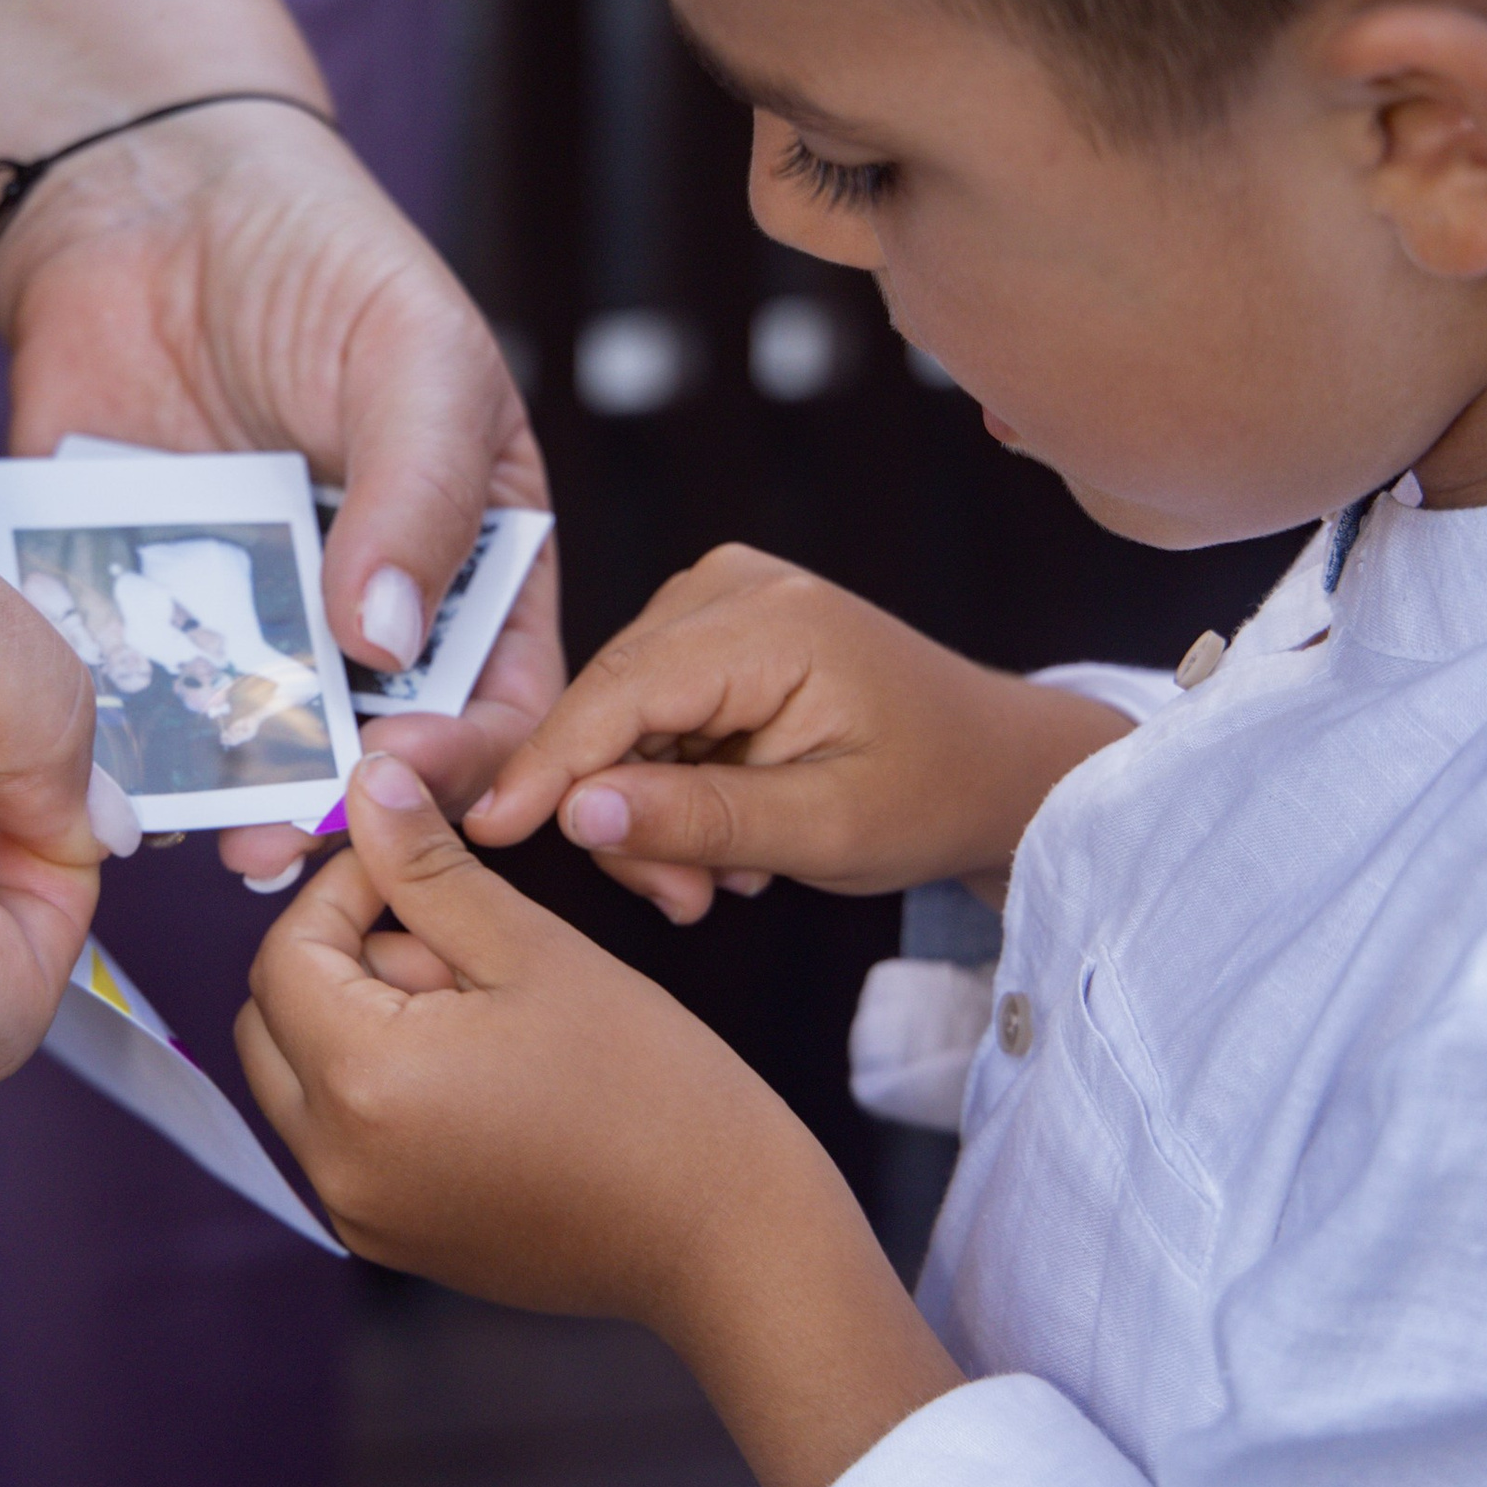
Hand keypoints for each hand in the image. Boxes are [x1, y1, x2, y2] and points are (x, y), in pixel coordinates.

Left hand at [0, 101, 562, 874]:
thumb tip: (391, 642)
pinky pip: (140, 695)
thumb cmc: (318, 253)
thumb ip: (423, 490)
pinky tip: (125, 766)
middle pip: (375, 747)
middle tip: (303, 833)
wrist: (148, 198)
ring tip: (219, 832)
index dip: (470, 750)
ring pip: (256, 746)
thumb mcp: (414, 351)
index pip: (500, 691)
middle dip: (347, 803)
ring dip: (242, 801)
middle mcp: (364, 612)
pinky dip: (134, 739)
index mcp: (470, 560)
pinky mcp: (145, 609)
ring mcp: (252, 619)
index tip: (411, 768)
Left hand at [240, 757, 958, 1486]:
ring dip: (361, 1023)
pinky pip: (345, 1141)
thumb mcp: (534, 951)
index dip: (343, 889)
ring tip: (480, 1009)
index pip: (286, 953)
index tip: (413, 861)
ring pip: (304, 1082)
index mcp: (363, 1082)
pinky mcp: (395, 1240)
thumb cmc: (652, 1092)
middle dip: (341, 958)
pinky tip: (483, 1070)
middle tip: (450, 939)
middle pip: (274, 1021)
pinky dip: (382, 1089)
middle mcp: (336, 1163)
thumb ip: (430, 868)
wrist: (726, 1239)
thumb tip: (367, 790)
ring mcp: (361, 1213)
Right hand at [464, 542, 1128, 920]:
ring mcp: (717, 598)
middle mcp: (729, 585)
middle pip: (607, 707)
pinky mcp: (712, 628)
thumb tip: (576, 815)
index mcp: (769, 619)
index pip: (619, 692)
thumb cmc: (932, 792)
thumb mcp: (824, 829)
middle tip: (684, 902)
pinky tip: (724, 835)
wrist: (995, 765)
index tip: (491, 833)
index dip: (548, 767)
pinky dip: (666, 786)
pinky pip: (644, 715)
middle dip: (622, 815)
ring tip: (724, 878)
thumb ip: (699, 819)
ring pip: (617, 720)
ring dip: (649, 812)